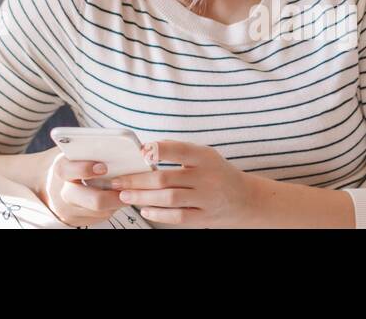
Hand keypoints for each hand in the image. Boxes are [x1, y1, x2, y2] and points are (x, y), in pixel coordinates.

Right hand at [33, 149, 126, 227]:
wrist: (44, 184)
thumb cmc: (68, 162)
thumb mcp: (73, 152)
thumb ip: (88, 149)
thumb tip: (118, 145)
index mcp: (61, 170)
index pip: (68, 170)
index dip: (85, 169)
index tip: (103, 167)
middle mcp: (64, 193)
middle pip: (94, 201)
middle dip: (115, 196)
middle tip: (127, 187)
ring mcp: (70, 210)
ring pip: (102, 211)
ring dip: (118, 201)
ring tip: (128, 190)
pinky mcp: (77, 221)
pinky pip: (101, 216)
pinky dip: (112, 206)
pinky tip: (116, 196)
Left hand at [108, 140, 261, 227]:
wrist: (247, 199)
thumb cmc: (219, 173)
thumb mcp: (206, 155)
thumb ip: (180, 149)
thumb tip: (148, 148)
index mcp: (206, 158)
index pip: (180, 150)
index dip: (158, 151)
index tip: (140, 153)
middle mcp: (207, 178)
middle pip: (166, 178)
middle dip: (137, 181)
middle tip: (118, 182)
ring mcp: (206, 199)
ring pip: (169, 199)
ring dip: (143, 198)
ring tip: (125, 196)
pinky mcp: (205, 218)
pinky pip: (178, 217)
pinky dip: (159, 214)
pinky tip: (145, 210)